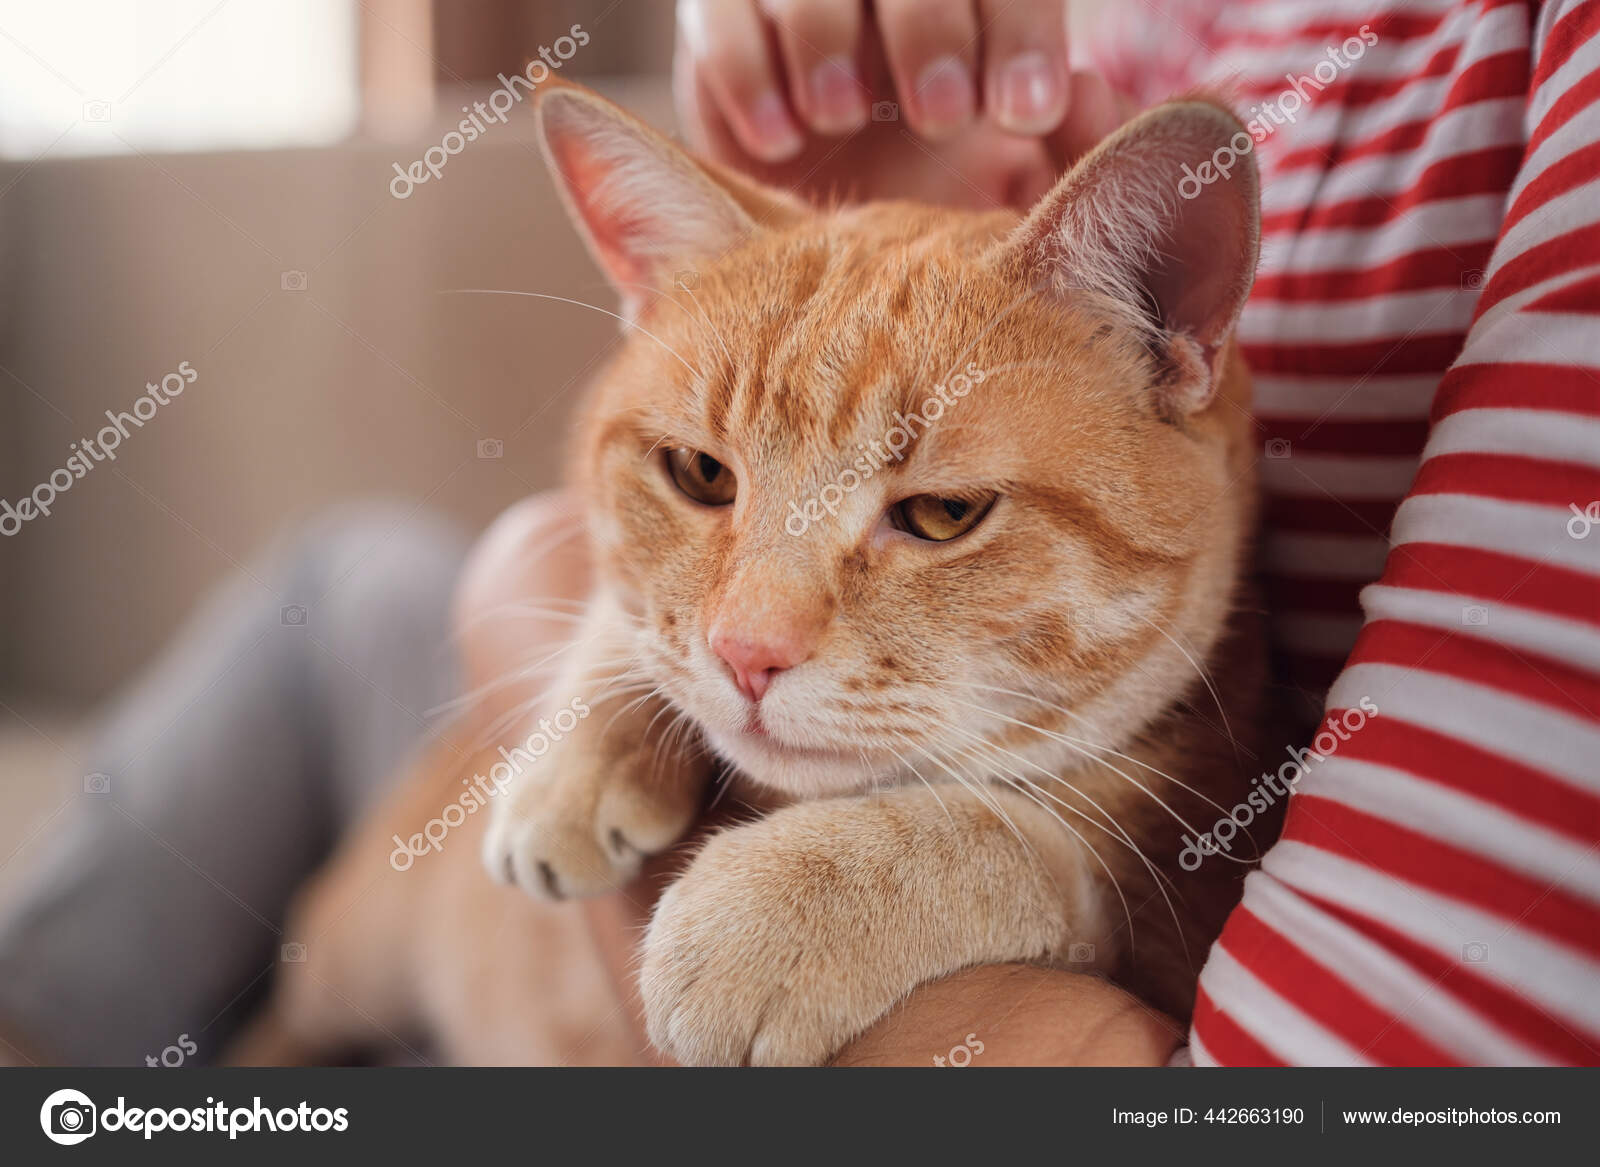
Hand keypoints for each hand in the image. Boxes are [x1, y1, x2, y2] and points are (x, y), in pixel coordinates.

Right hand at [674, 0, 1130, 209]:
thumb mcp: (1006, 177)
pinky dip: (749, 74)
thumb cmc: (924, 181)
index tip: (1026, 113)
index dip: (1018, 32)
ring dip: (828, 43)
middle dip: (929, 30)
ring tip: (843, 116)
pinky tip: (782, 137)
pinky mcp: (717, 16)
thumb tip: (1089, 98)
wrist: (812, 208)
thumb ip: (1065, 149)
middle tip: (943, 116)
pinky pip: (722, 21)